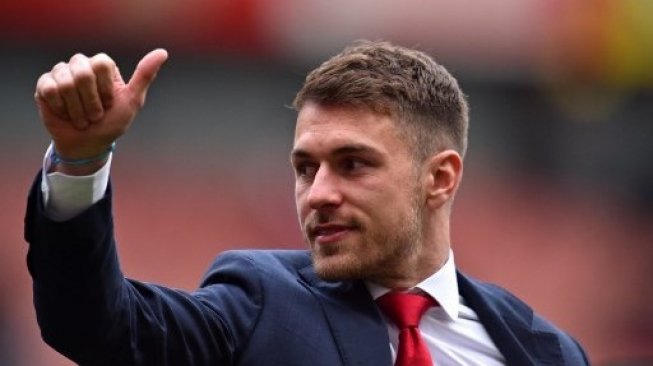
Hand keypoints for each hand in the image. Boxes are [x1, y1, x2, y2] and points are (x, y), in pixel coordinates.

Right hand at [34, 49, 167, 160]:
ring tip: (82, 118)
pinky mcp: (45, 85)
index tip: (109, 104)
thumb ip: (145, 75)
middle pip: (83, 73)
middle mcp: (81, 65)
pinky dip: (61, 108)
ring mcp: (61, 73)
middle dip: (91, 102)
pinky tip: (66, 114)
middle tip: (95, 115)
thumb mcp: (133, 101)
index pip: (101, 64)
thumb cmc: (112, 122)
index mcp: (102, 65)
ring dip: (77, 109)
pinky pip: (50, 90)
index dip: (105, 89)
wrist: (89, 144)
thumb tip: (163, 52)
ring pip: (66, 83)